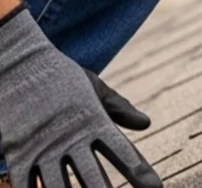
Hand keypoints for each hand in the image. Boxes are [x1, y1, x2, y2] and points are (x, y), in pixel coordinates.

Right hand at [0, 7, 161, 187]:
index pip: (123, 153)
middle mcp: (71, 139)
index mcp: (94, 122)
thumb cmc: (60, 77)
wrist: (17, 65)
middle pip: (94, 179)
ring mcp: (42, 149)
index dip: (140, 173)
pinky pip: (27, 185)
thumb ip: (119, 108)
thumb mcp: (94, 88)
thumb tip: (146, 123)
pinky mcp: (18, 154)